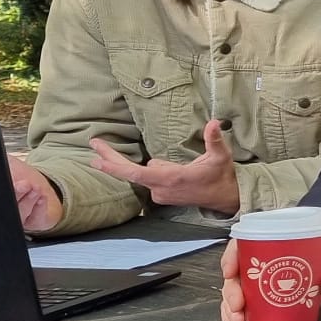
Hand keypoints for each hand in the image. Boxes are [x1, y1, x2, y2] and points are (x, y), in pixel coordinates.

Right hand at [7, 155, 62, 232]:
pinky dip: (39, 207)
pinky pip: (36, 218)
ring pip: (20, 213)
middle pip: (8, 207)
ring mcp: (19, 219)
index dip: (2, 191)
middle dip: (16, 194)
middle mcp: (6, 210)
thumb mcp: (9, 166)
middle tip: (23, 185)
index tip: (11, 183)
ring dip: (29, 200)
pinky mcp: (33, 222)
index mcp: (0, 198)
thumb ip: (6, 165)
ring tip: (35, 188)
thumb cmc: (20, 178)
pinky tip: (42, 198)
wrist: (39, 190)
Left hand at [90, 120, 240, 215]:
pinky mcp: (162, 196)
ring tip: (178, 165)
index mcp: (171, 178)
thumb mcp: (220, 156)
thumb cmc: (222, 176)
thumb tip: (214, 122)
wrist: (226, 198)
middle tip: (95, 144)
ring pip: (145, 173)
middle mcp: (161, 189)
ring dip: (149, 165)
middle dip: (111, 159)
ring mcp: (160, 194)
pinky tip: (171, 170)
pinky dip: (154, 171)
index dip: (115, 167)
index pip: (136, 173)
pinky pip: (150, 178)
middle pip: (131, 172)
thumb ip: (214, 139)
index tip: (97, 159)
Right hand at [221, 235, 320, 320]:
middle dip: (231, 291)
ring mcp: (258, 284)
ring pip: (234, 294)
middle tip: (238, 304)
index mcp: (272, 245)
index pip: (242, 245)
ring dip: (230, 309)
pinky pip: (242, 309)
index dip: (231, 256)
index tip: (230, 271)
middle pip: (235, 274)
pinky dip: (236, 318)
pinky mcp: (262, 301)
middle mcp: (259, 264)